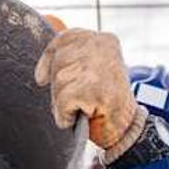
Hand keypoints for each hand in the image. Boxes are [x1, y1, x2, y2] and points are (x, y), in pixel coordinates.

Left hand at [34, 28, 146, 161]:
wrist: (128, 130)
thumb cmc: (109, 104)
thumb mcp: (94, 72)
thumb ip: (73, 62)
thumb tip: (40, 75)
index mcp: (104, 40)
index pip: (65, 39)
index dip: (49, 59)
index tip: (42, 78)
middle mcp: (101, 48)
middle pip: (58, 62)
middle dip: (60, 86)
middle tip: (79, 100)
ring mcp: (96, 68)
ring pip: (58, 82)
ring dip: (64, 102)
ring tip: (84, 108)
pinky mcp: (89, 89)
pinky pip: (62, 102)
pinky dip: (66, 115)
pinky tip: (83, 116)